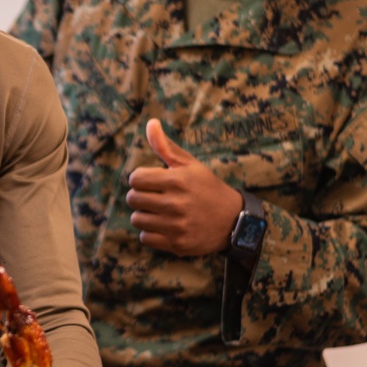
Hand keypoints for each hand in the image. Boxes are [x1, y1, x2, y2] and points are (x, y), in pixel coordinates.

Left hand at [126, 118, 243, 256]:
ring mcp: (176, 226)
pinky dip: (150, 233)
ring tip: (158, 212)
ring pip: (137, 219)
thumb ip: (166, 147)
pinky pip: (145, 238)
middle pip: (133, 199)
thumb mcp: (190, 165)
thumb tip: (150, 122)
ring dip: (144, 215)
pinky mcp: (177, 244)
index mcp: (178, 180)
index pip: (135, 178)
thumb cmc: (207, 188)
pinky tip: (163, 226)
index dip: (140, 179)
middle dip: (140, 196)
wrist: (233, 220)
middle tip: (154, 197)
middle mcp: (176, 203)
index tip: (151, 181)